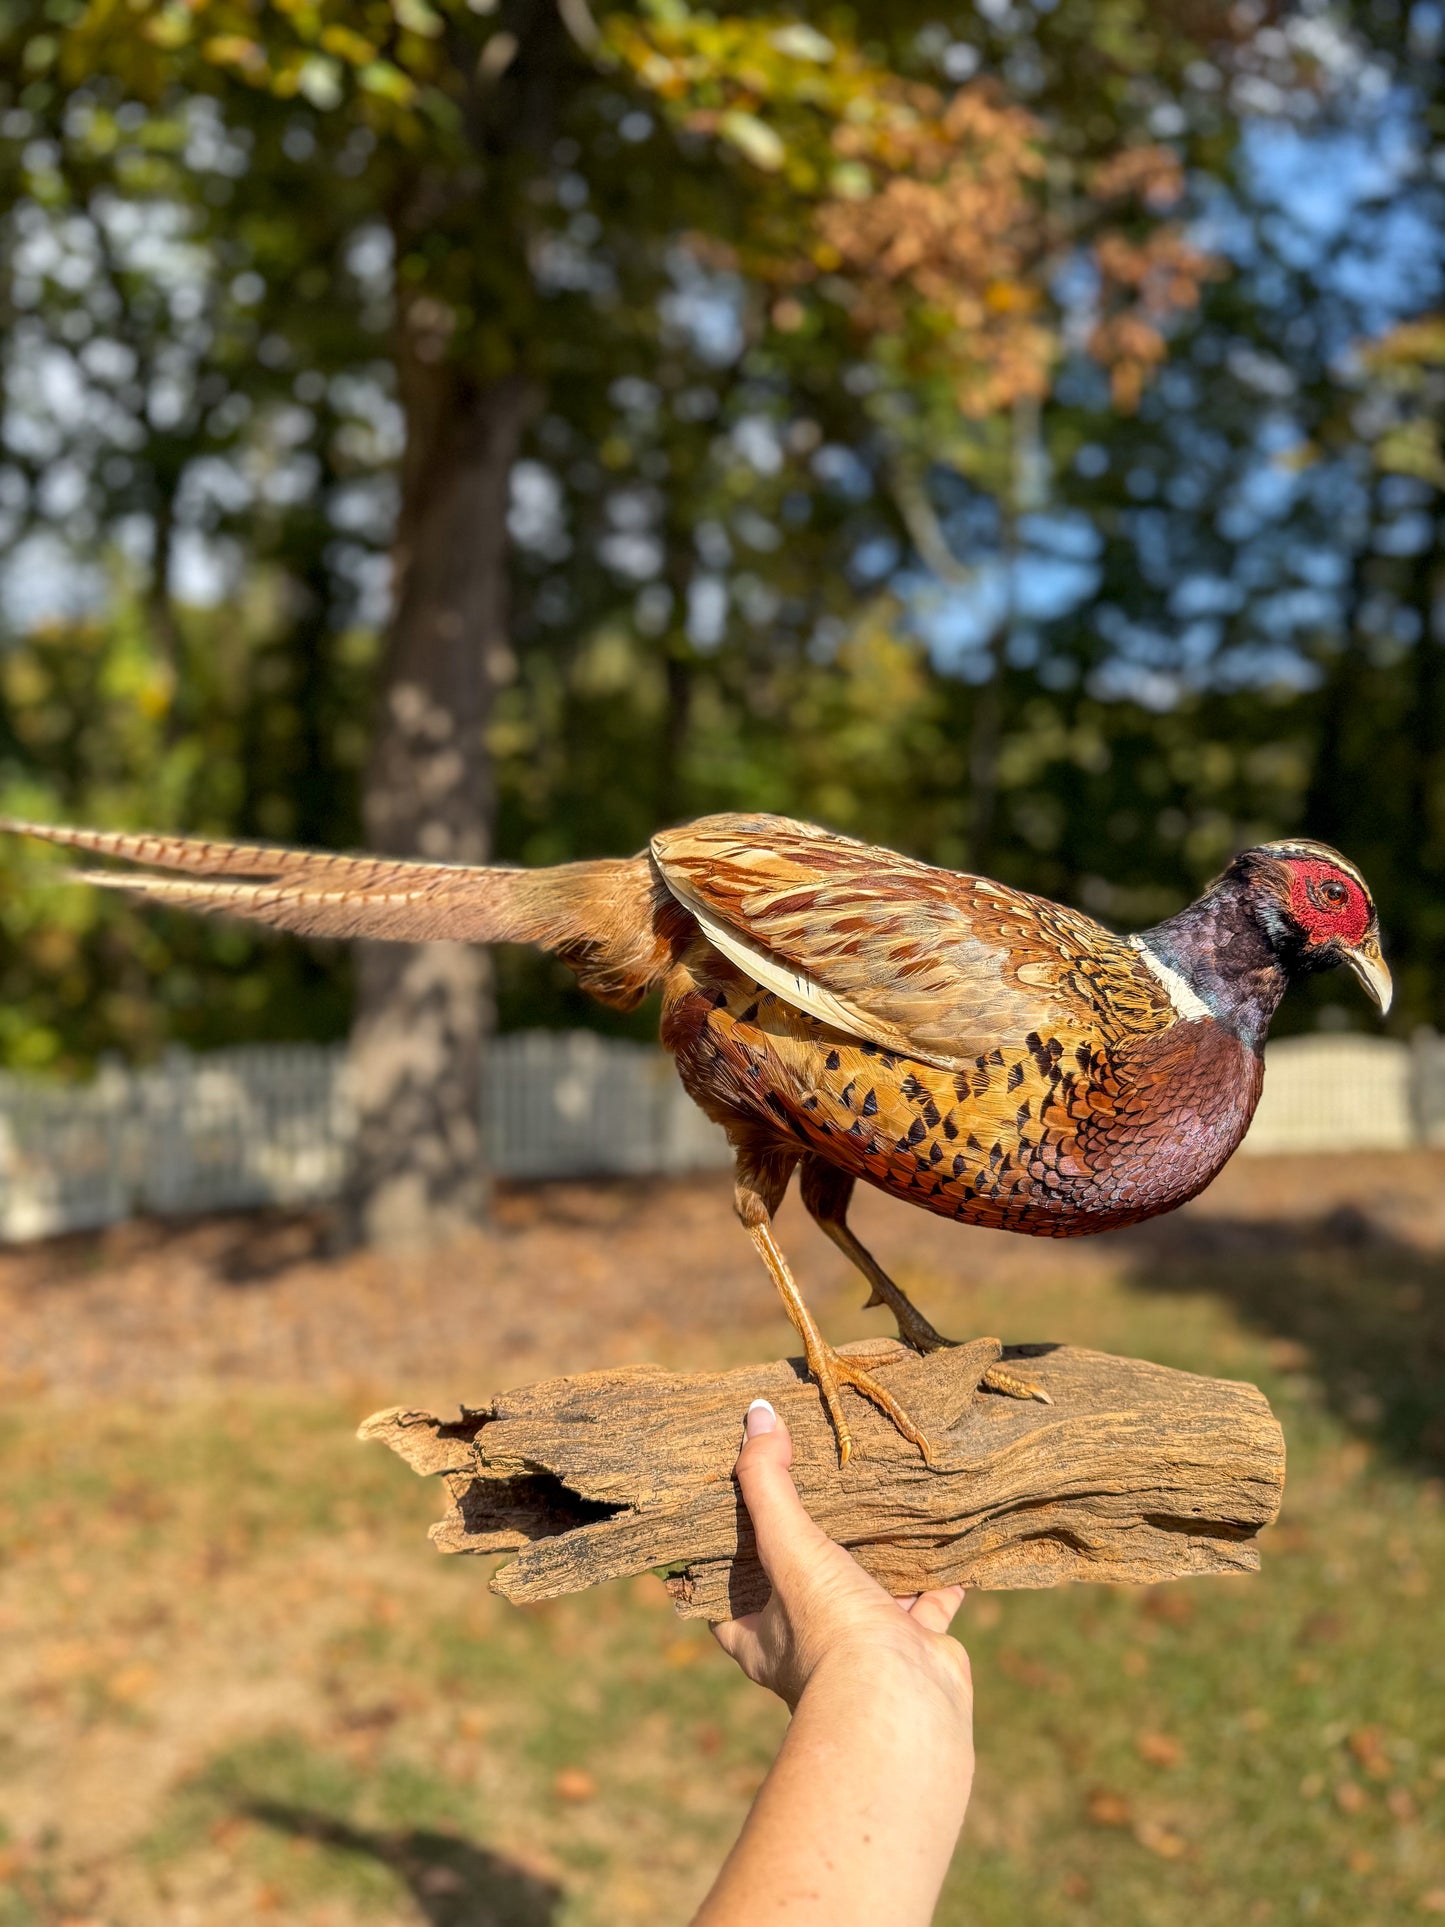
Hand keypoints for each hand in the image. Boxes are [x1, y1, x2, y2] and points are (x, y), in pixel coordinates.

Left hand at [710, 1399, 972, 1716]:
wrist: (903, 1706)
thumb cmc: (829, 1632)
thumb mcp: (788, 1546)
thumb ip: (767, 1482)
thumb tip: (756, 1413)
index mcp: (760, 1634)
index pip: (726, 1593)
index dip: (725, 1558)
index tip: (732, 1516)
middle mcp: (808, 1646)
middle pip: (801, 1588)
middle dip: (812, 1550)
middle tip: (819, 1495)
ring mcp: (864, 1650)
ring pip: (867, 1594)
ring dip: (876, 1558)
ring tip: (883, 1507)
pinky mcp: (914, 1649)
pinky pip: (926, 1605)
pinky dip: (937, 1577)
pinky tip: (945, 1542)